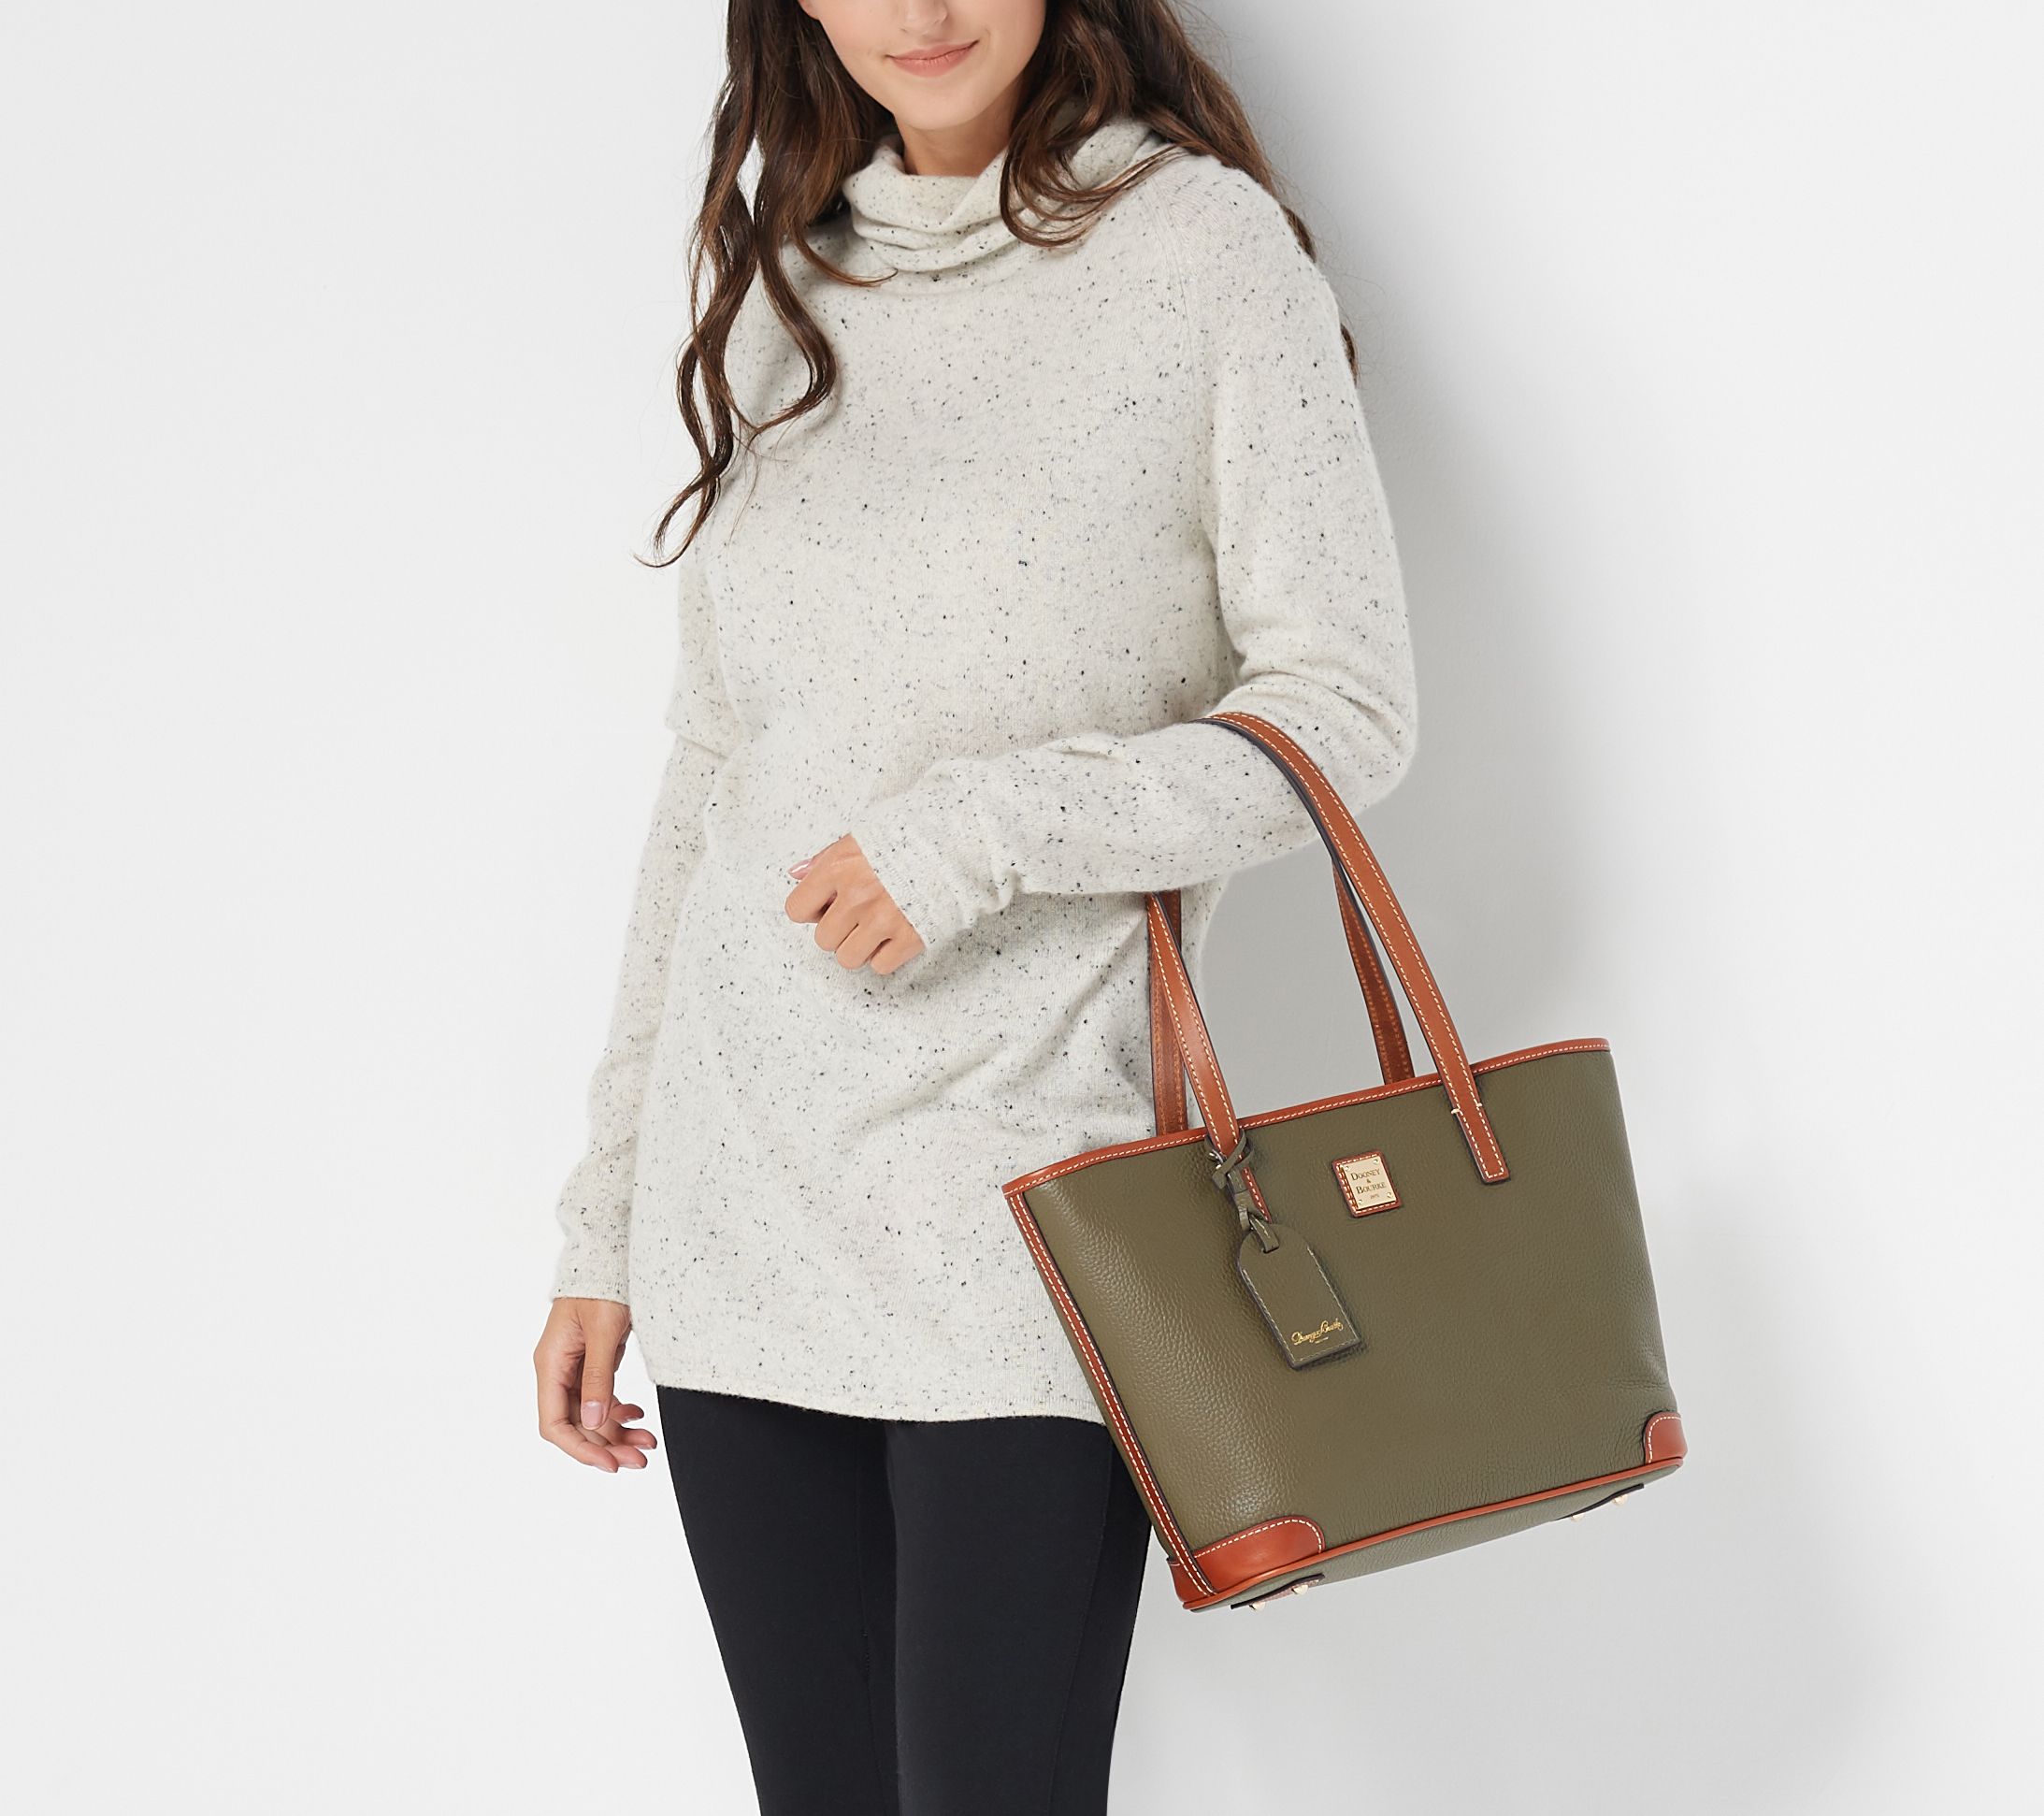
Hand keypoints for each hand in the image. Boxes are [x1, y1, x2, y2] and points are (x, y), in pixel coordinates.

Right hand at [534, 1297, 657, 1472]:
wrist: (610, 1256)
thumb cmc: (602, 1287)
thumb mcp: (604, 1331)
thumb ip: (598, 1376)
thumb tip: (592, 1421)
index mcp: (550, 1364)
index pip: (554, 1424)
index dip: (581, 1449)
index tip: (610, 1464)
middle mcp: (557, 1371)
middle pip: (576, 1424)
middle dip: (607, 1445)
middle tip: (641, 1459)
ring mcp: (574, 1369)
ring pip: (591, 1416)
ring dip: (617, 1432)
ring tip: (648, 1443)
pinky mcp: (592, 1364)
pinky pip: (600, 1399)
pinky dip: (619, 1412)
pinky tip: (638, 1416)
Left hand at [784, 833, 924, 973]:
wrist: (961, 841)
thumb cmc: (912, 835)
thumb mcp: (863, 835)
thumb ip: (826, 857)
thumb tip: (797, 874)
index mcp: (840, 866)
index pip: (797, 909)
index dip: (810, 910)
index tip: (824, 906)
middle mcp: (857, 895)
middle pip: (823, 939)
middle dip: (838, 931)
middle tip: (858, 916)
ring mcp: (884, 919)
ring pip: (848, 958)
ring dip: (859, 948)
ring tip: (875, 928)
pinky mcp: (911, 938)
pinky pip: (880, 966)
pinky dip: (886, 956)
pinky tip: (896, 935)